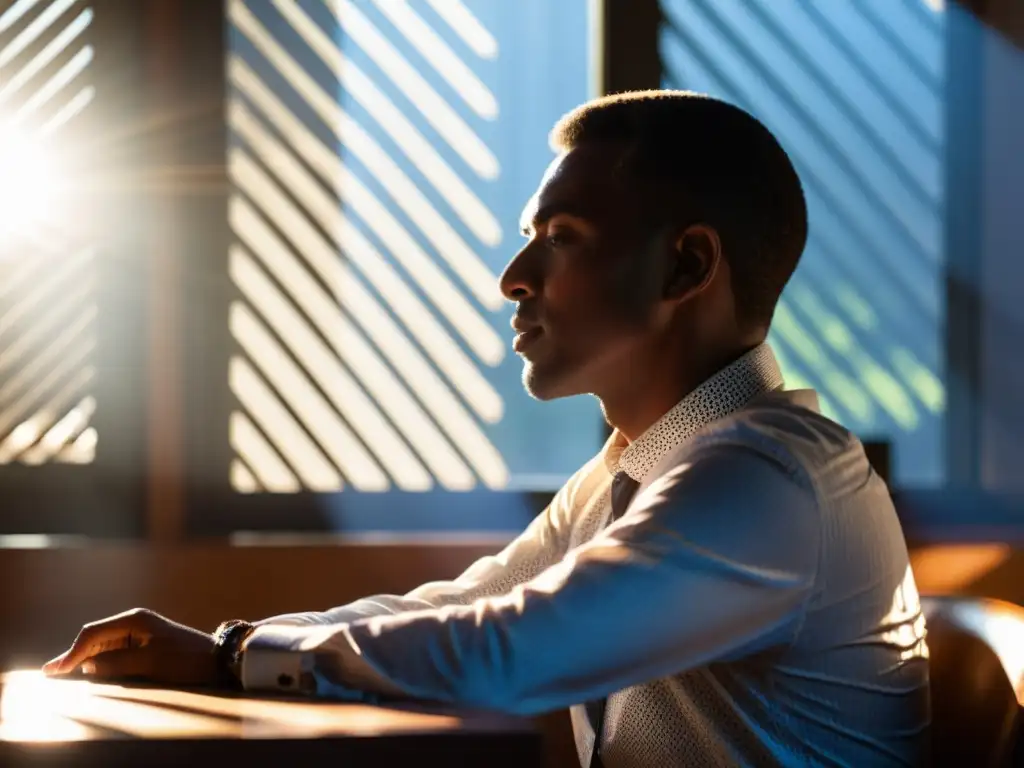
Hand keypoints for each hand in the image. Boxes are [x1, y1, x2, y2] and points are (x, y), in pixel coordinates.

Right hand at [42, 608, 218, 686]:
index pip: (92, 633)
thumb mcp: (151, 663)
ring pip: (103, 644)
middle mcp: (134, 621)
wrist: (217, 657)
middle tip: (50, 672)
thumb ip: (117, 662)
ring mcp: (139, 631)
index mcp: (134, 619)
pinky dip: (101, 660)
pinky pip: (115, 650)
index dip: (72, 653)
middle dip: (74, 654)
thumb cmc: (185, 659)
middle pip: (95, 637)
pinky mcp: (144, 642)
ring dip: (87, 657)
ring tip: (64, 671)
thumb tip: (89, 665)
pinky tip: (90, 669)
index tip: (54, 671)